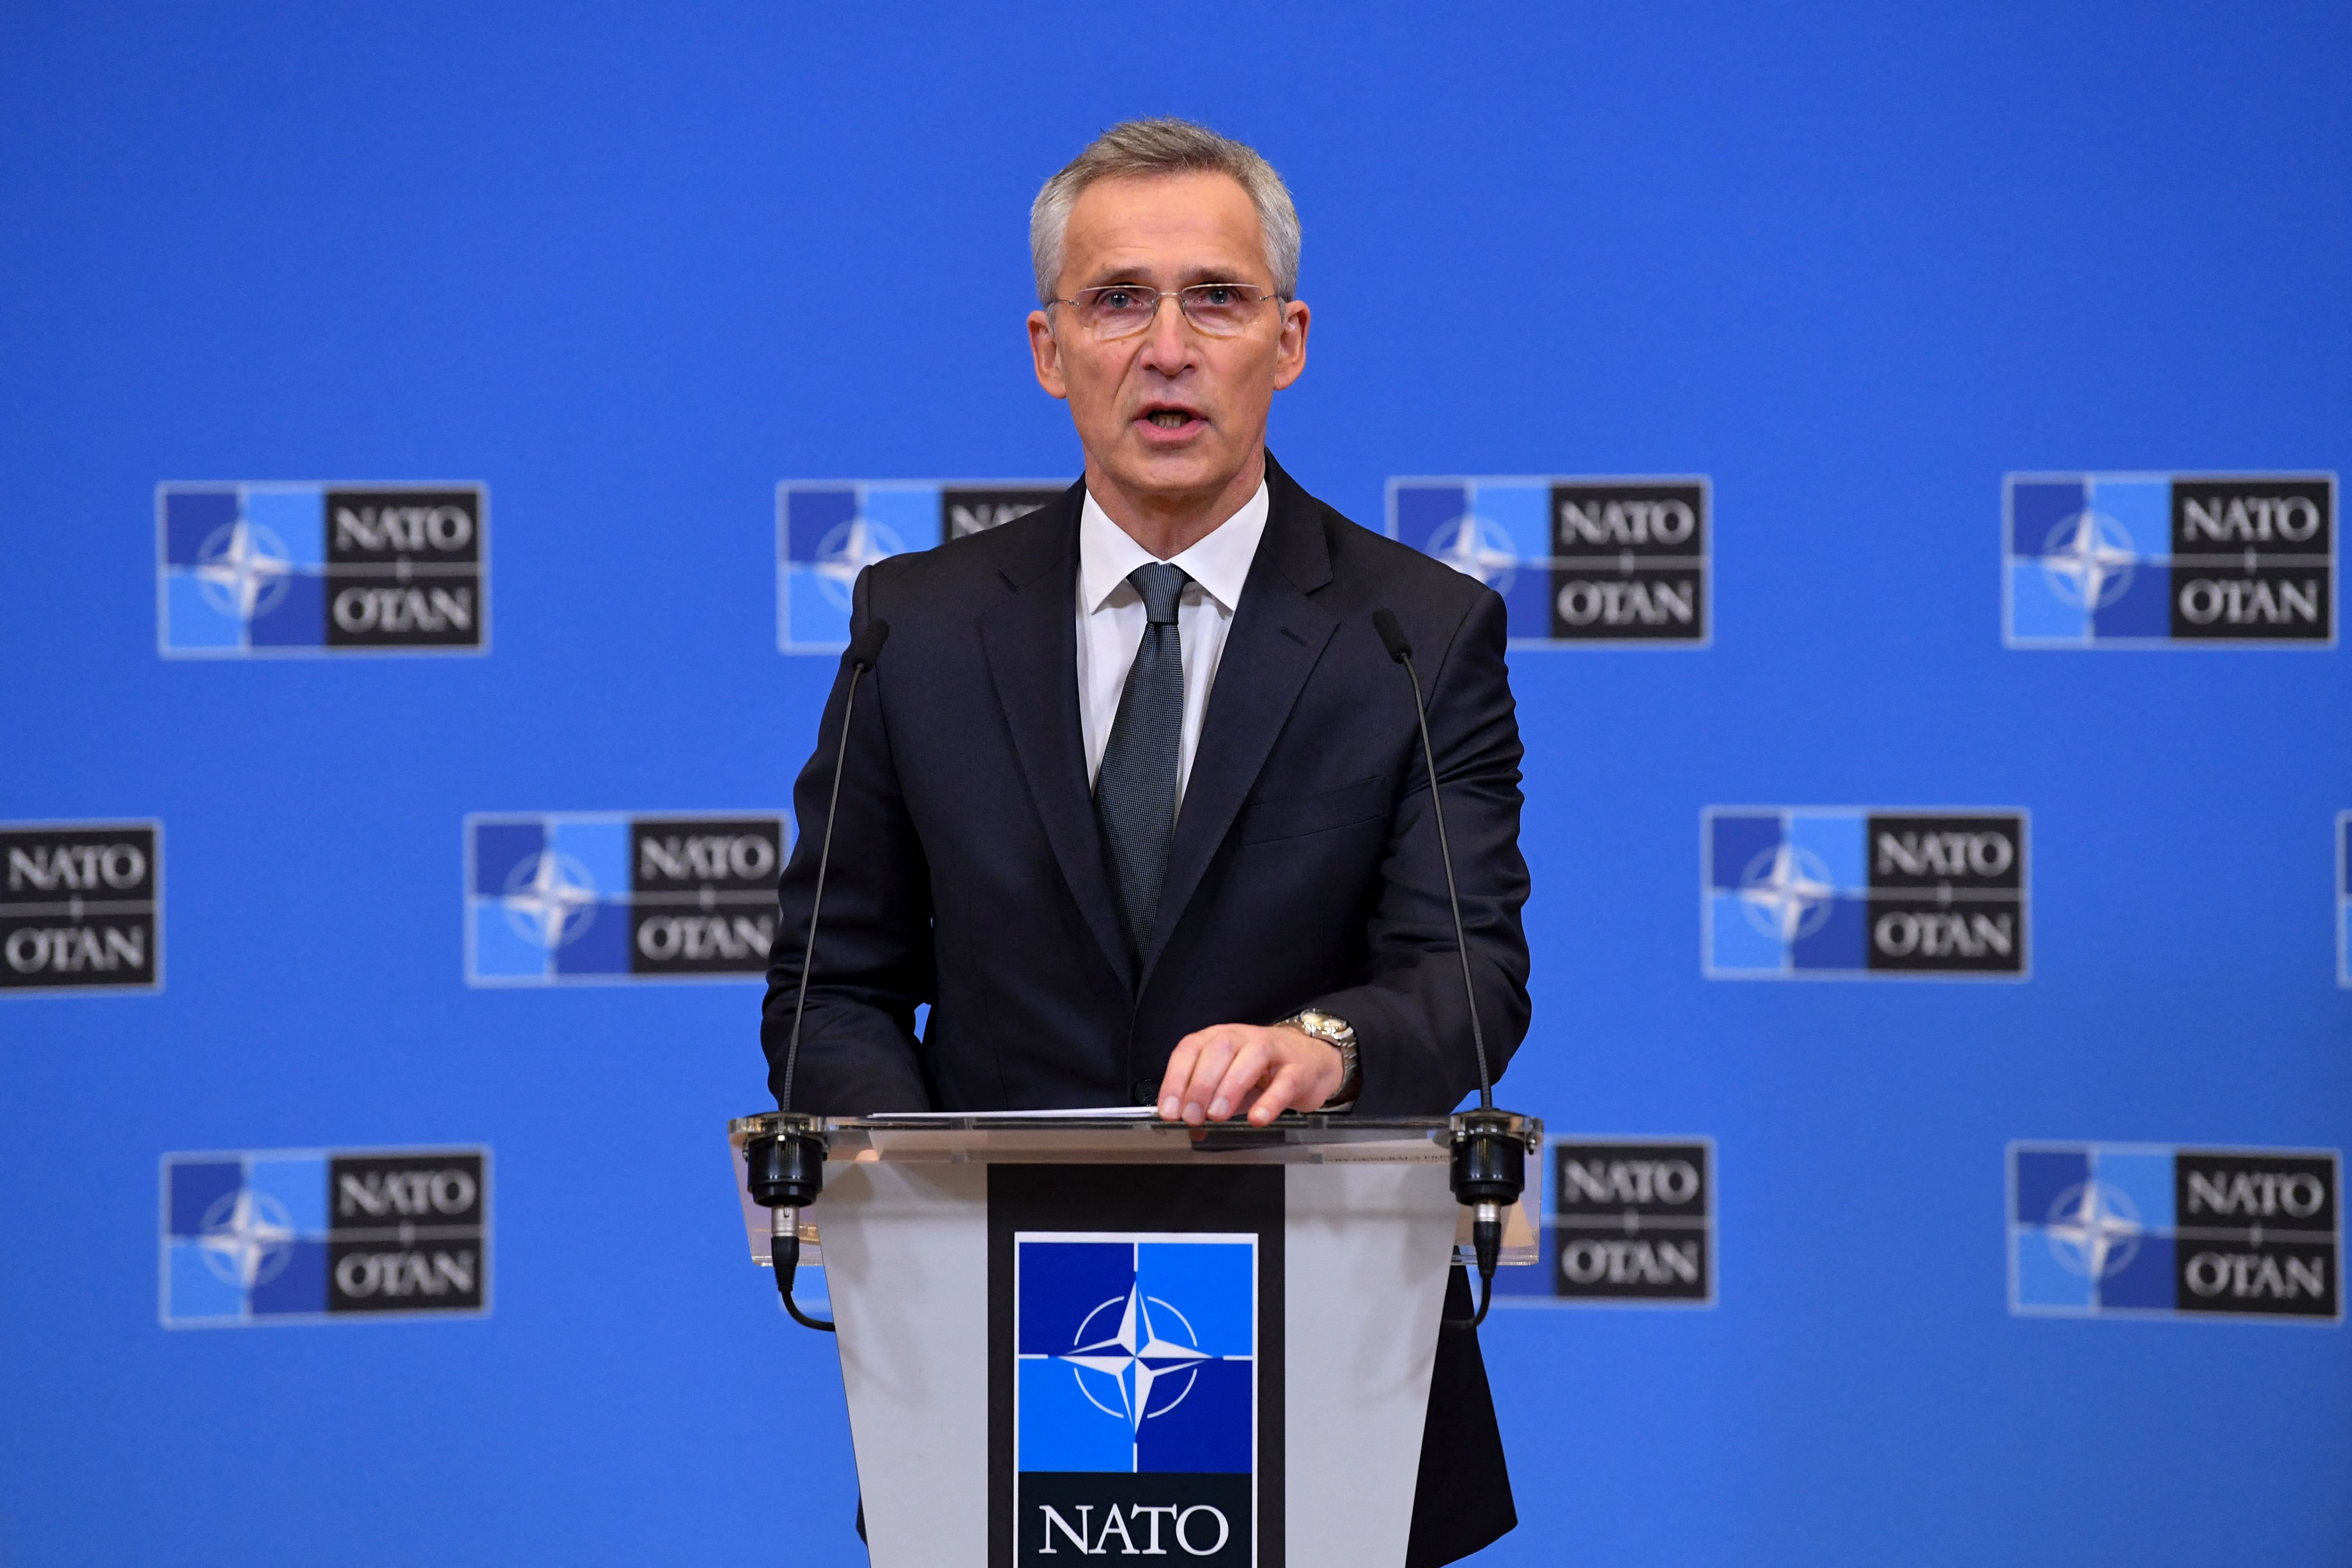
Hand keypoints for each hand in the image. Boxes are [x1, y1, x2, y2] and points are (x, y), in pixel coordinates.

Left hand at [1157, 1023, 1342, 1127]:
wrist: (1313, 1060)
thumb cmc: (1264, 1072)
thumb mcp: (1231, 1084)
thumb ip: (1209, 1105)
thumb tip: (1191, 1131)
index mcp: (1220, 1038)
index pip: (1190, 1050)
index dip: (1176, 1079)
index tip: (1169, 1110)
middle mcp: (1244, 1038)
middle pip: (1218, 1050)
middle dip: (1200, 1085)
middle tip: (1191, 1116)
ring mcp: (1274, 1050)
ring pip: (1250, 1059)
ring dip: (1229, 1088)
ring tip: (1217, 1116)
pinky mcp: (1299, 1068)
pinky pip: (1285, 1082)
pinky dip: (1270, 1101)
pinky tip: (1258, 1119)